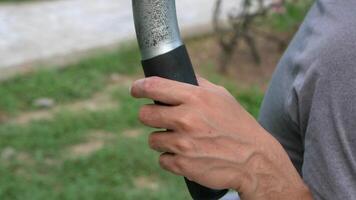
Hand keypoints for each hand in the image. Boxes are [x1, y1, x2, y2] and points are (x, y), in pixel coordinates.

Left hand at [131, 76, 311, 199]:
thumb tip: (176, 76)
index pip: (153, 86)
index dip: (139, 87)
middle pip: (145, 114)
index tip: (136, 89)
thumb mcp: (221, 96)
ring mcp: (183, 144)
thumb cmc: (237, 124)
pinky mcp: (182, 165)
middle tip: (162, 118)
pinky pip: (162, 159)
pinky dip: (171, 158)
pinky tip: (187, 155)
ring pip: (152, 139)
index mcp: (195, 98)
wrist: (254, 160)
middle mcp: (186, 119)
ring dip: (163, 140)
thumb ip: (196, 85)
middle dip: (151, 115)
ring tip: (182, 140)